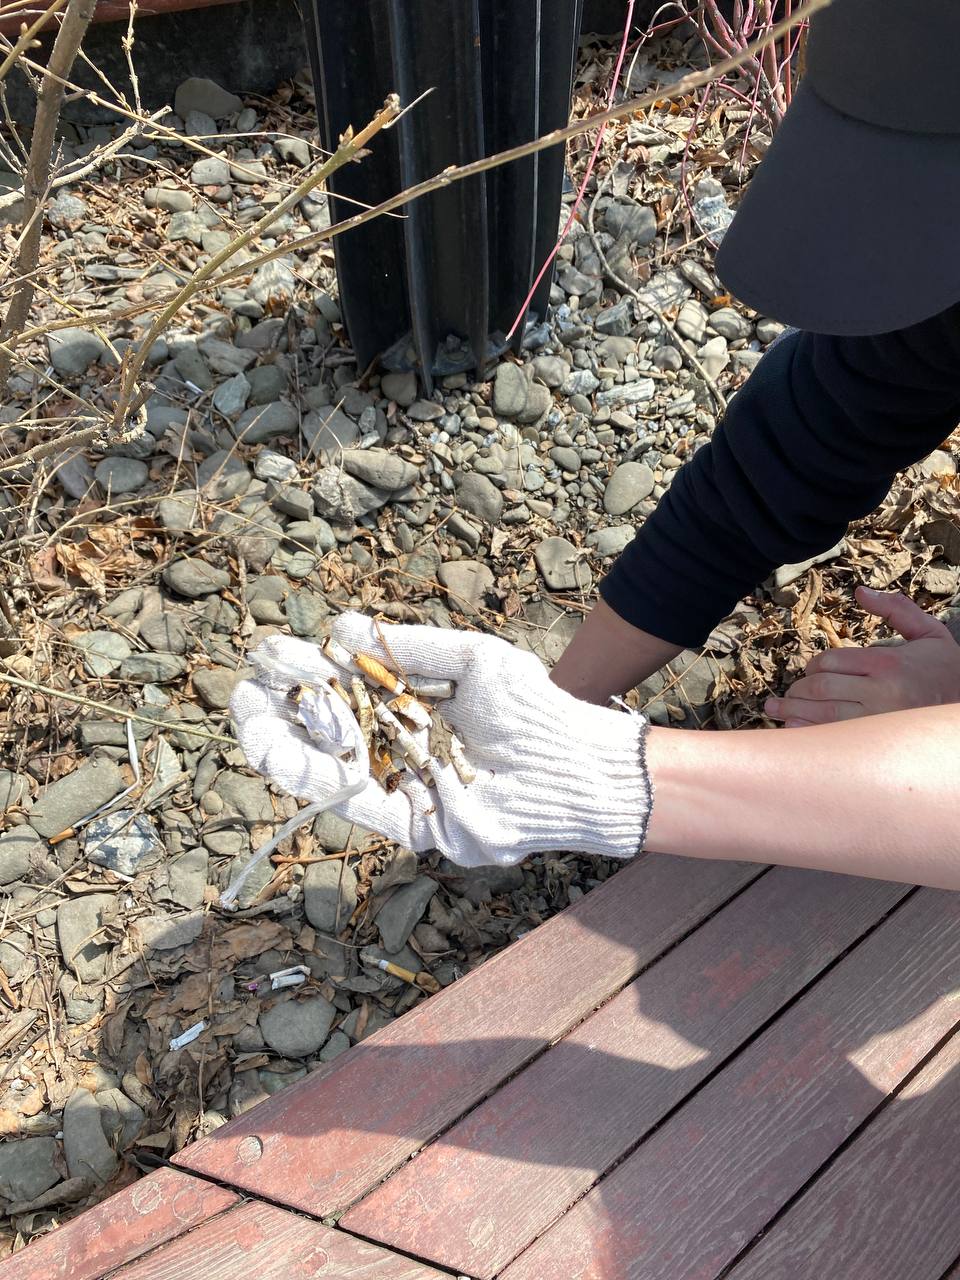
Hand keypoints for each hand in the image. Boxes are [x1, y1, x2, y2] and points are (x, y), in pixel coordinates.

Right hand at [230, 615, 651, 867]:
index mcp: (406, 708)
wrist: (573, 763)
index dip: (301, 674)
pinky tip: (289, 751)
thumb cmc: (530, 706)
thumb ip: (410, 647)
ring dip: (281, 746)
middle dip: (278, 710)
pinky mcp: (411, 824)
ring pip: (325, 770)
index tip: (271, 653)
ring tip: (251, 719)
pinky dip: (319, 779)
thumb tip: (339, 626)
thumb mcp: (471, 659)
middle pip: (320, 732)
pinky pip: (354, 804)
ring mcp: (400, 786)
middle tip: (248, 688)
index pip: (338, 690)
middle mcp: (396, 748)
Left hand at [765, 586, 959, 726]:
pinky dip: (807, 735)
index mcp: (888, 663)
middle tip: (787, 694)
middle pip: (820, 689)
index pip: (831, 662)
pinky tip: (793, 730)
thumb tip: (860, 590)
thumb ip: (896, 609)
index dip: (812, 667)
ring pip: (821, 716)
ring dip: (792, 712)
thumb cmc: (946, 670)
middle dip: (798, 690)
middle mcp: (881, 693)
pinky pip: (830, 740)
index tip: (810, 672)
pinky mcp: (874, 744)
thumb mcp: (928, 632)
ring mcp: (876, 722)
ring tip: (774, 710)